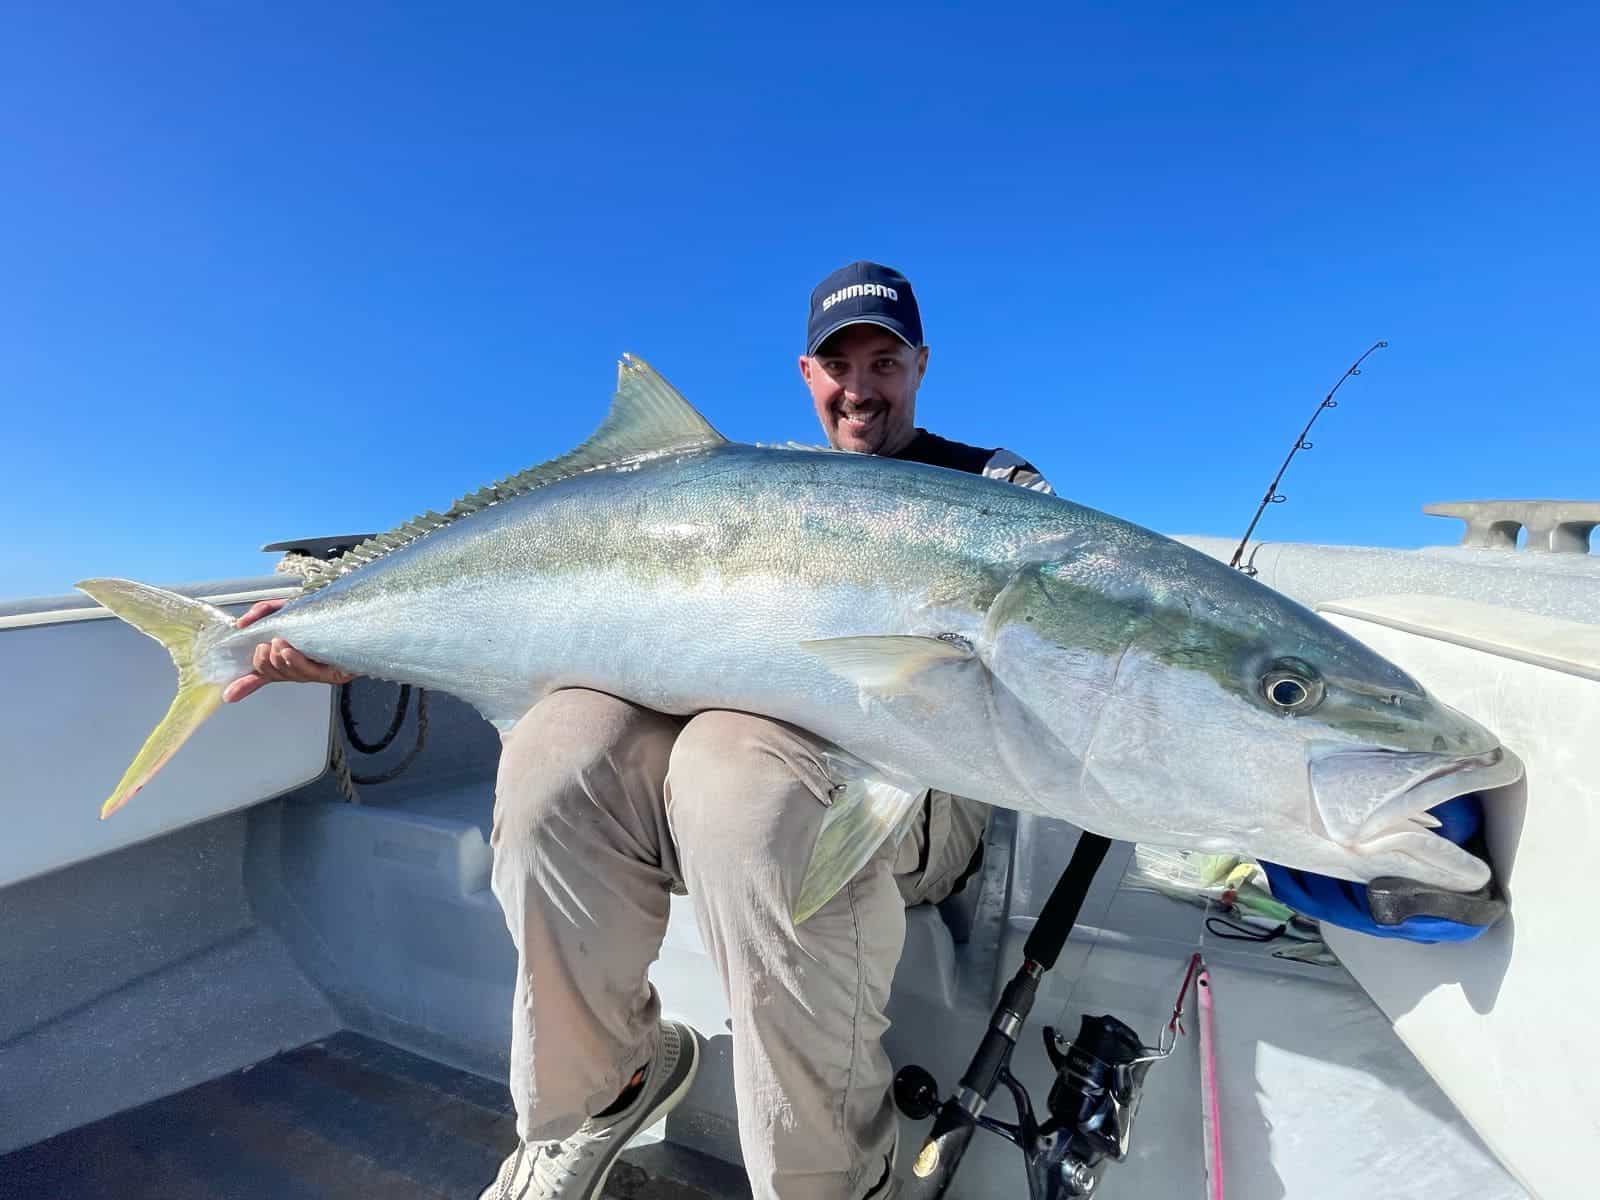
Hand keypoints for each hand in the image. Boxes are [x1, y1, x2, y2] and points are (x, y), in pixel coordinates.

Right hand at [223, 597, 354, 702]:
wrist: (355, 607)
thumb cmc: (321, 610)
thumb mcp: (286, 606)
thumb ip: (263, 612)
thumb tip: (242, 625)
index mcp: (287, 656)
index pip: (262, 676)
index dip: (245, 685)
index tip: (229, 694)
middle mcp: (300, 667)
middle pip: (274, 674)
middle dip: (264, 664)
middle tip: (263, 648)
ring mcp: (318, 672)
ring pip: (290, 674)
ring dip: (279, 660)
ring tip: (277, 644)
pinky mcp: (337, 673)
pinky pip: (312, 672)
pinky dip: (296, 661)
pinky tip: (288, 651)